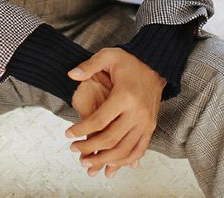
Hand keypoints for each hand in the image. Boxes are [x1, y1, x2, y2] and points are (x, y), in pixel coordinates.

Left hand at [65, 47, 165, 177]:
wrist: (155, 65)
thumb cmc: (130, 61)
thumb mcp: (108, 56)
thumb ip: (89, 65)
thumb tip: (71, 75)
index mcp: (124, 96)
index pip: (99, 120)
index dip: (81, 129)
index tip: (68, 134)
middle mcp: (137, 113)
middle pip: (110, 140)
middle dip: (89, 149)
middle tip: (74, 150)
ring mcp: (146, 123)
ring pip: (124, 151)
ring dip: (105, 161)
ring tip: (88, 164)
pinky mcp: (151, 128)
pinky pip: (138, 151)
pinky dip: (124, 162)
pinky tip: (111, 167)